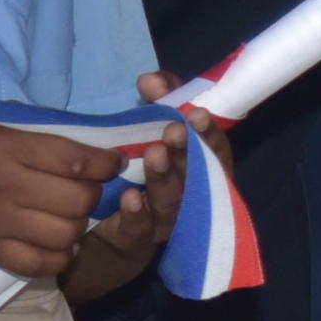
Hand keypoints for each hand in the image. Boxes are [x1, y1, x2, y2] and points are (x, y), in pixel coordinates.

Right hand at [0, 109, 124, 276]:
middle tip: (91, 188)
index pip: (78, 159)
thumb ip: (35, 127)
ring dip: (80, 226)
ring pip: (64, 234)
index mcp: (9, 148)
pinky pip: (36, 264)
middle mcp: (6, 186)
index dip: (107, 162)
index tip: (115, 161)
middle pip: (78, 200)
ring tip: (76, 215)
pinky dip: (58, 258)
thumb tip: (89, 134)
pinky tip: (63, 245)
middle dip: (96, 194)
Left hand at [62, 75, 198, 302]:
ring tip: (155, 154)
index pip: (215, 152)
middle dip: (188, 151)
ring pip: (171, 201)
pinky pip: (140, 229)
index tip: (197, 113)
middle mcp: (190, 198)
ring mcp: (166, 222)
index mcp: (200, 172)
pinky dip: (138, 213)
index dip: (210, 134)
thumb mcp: (151, 134)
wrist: (105, 233)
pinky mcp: (137, 241)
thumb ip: (159, 103)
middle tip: (175, 129)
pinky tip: (130, 198)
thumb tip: (151, 79)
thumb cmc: (138, 173)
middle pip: (197, 176)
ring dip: (165, 177)